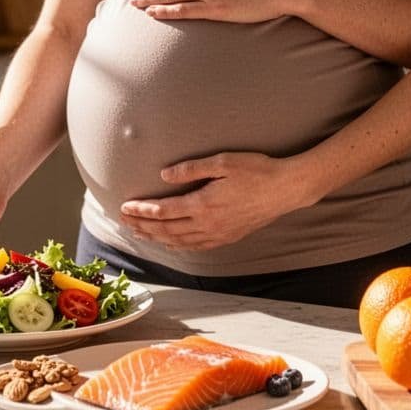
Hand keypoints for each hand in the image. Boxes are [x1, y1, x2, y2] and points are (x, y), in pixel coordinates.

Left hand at [119, 152, 313, 251]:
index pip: (164, 211)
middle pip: (167, 229)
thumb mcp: (223, 162)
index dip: (142, 211)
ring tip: (139, 233)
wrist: (286, 189)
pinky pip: (196, 246)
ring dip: (156, 238)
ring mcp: (218, 234)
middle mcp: (208, 224)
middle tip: (124, 222)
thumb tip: (164, 176)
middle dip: (143, 226)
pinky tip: (170, 243)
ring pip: (180, 241)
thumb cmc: (256, 170)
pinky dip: (178, 246)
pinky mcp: (228, 237)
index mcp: (204, 204)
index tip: (124, 207)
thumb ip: (191, 169)